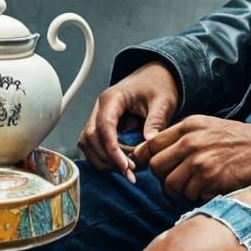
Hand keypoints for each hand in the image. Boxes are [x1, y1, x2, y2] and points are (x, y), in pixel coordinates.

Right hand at [77, 62, 180, 180]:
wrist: (155, 78)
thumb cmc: (158, 86)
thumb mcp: (163, 102)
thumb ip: (156, 122)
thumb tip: (149, 144)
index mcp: (112, 98)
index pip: (104, 127)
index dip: (112, 150)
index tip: (126, 167)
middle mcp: (100, 108)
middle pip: (90, 137)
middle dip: (107, 158)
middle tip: (130, 173)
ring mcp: (98, 117)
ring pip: (87, 143)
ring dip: (103, 160)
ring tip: (126, 170)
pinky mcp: (101, 126)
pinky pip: (93, 144)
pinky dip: (103, 157)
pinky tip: (121, 164)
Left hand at [131, 116, 250, 201]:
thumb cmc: (234, 138)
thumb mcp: (205, 126)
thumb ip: (180, 136)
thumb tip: (151, 151)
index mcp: (187, 127)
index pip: (152, 144)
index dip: (143, 158)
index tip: (143, 166)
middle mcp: (191, 143)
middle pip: (157, 167)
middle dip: (162, 178)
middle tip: (173, 182)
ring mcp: (200, 162)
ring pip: (171, 186)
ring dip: (179, 191)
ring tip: (193, 187)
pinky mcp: (211, 179)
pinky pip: (191, 195)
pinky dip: (197, 196)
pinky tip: (208, 189)